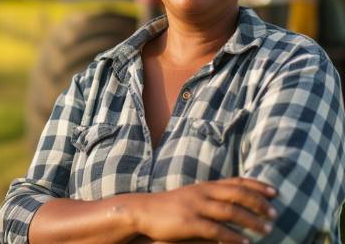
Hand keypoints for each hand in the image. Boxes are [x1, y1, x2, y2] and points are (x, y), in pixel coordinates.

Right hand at [128, 177, 277, 243]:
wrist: (143, 211)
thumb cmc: (170, 207)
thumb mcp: (192, 197)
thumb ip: (211, 198)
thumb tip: (235, 204)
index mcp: (205, 186)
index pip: (237, 181)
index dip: (258, 186)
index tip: (275, 192)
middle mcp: (203, 192)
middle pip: (238, 194)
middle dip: (259, 203)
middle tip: (275, 213)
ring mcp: (196, 206)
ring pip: (231, 211)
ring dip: (251, 221)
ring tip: (267, 229)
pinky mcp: (189, 222)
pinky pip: (217, 230)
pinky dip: (234, 237)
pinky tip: (245, 243)